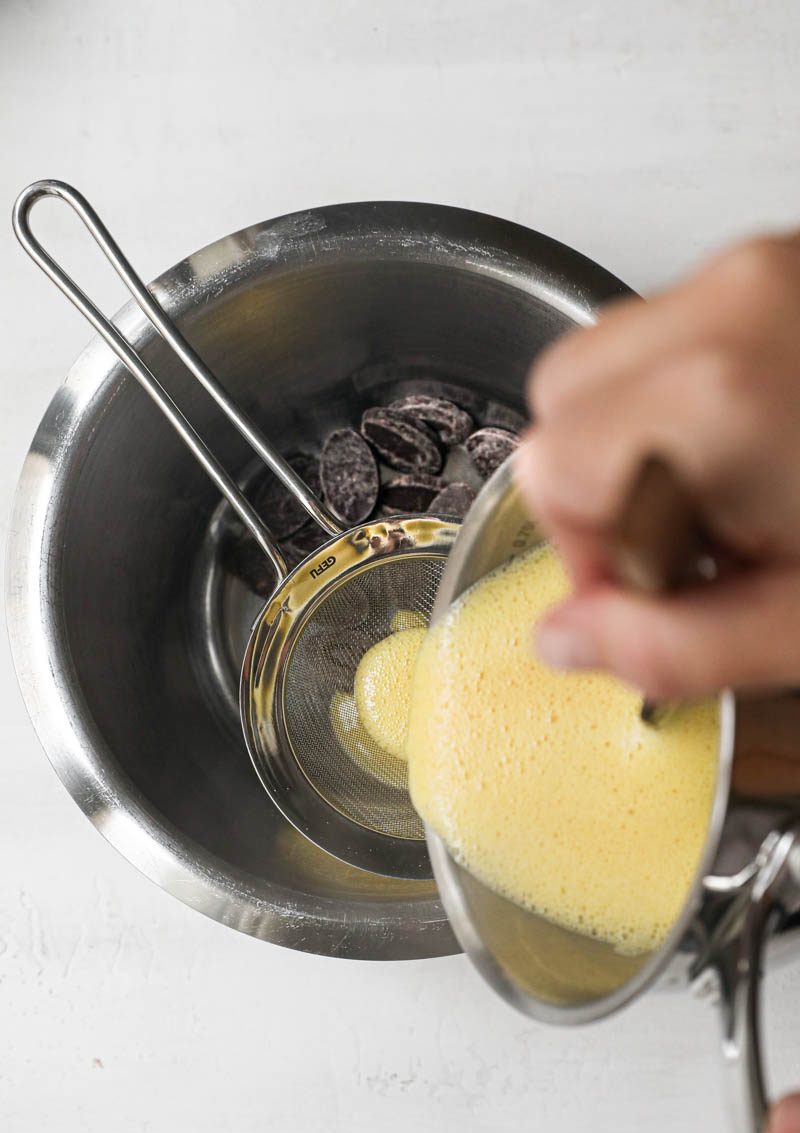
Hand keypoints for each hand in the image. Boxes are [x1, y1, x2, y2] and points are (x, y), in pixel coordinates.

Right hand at [515, 233, 799, 698]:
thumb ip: (674, 647)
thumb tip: (571, 642)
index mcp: (719, 399)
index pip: (549, 470)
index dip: (583, 553)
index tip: (648, 589)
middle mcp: (729, 304)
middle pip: (557, 395)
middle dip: (593, 484)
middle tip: (678, 544)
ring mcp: (755, 268)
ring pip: (602, 356)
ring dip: (630, 438)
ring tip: (722, 492)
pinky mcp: (773, 262)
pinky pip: (664, 328)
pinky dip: (673, 397)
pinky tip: (744, 446)